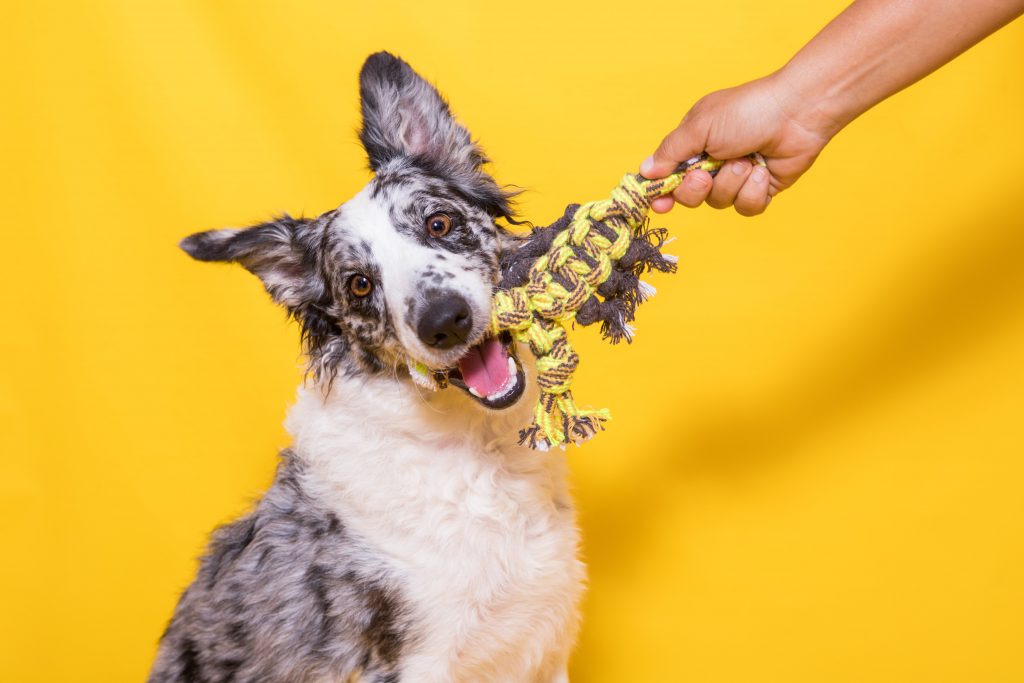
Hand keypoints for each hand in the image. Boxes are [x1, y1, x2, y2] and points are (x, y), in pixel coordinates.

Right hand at [640, 74, 835, 215]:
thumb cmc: (747, 111)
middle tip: (706, 174)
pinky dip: (752, 191)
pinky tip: (762, 170)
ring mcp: (736, 178)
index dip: (661, 192)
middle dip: (696, 189)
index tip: (659, 203)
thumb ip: (670, 152)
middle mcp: (712, 163)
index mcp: (694, 144)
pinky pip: (745, 208)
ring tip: (747, 159)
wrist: (796, 113)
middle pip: (689, 197)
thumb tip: (645, 172)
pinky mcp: (759, 190)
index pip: (667, 175)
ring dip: (731, 182)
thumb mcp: (700, 127)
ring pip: (718, 203)